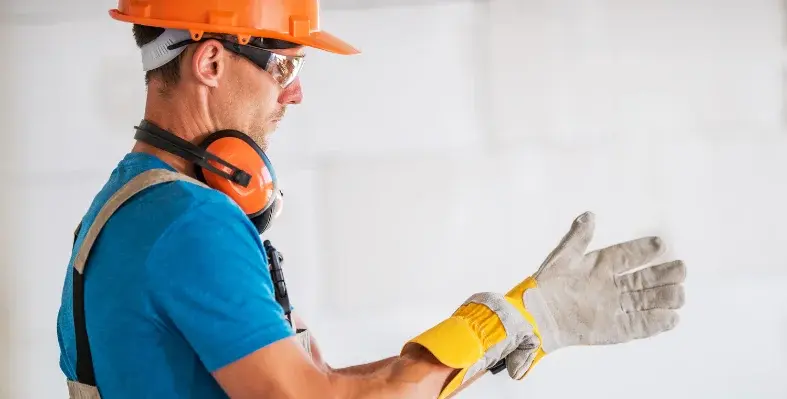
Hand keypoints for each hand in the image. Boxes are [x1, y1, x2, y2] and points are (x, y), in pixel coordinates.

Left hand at [504, 212, 685, 378]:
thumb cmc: (546, 284)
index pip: (628, 255)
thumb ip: (578, 237)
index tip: (660, 243)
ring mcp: (615, 307)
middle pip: (646, 280)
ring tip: (679, 293)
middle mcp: (612, 286)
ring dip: (666, 298)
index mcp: (602, 265)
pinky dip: (656, 323)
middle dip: (665, 274)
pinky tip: (672, 318)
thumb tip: (589, 215)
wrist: (536, 315)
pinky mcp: (615, 329)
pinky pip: (640, 325)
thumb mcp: (563, 257)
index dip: (644, 250)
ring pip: (648, 301)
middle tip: (680, 268)